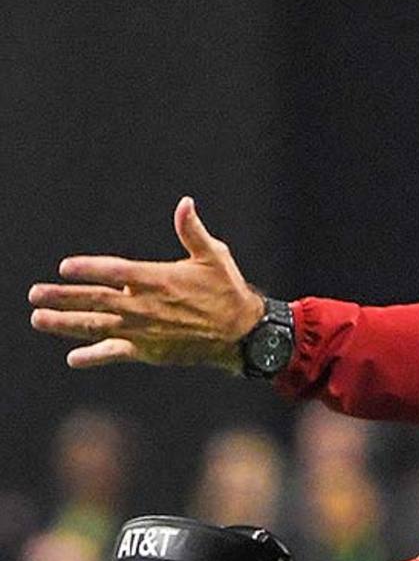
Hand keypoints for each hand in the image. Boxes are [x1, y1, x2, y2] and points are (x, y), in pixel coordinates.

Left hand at [28, 196, 264, 369]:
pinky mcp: (148, 352)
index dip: (87, 269)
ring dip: (65, 323)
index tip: (64, 267)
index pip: (113, 271)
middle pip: (94, 300)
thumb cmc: (227, 291)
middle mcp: (143, 306)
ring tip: (38, 319)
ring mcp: (143, 331)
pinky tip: (73, 357)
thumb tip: (185, 203)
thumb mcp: (213, 256)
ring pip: (96, 326)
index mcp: (156, 279)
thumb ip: (192, 231)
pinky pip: (115, 353)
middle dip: (61, 297)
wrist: (242, 335)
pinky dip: (93, 355)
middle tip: (34, 294)